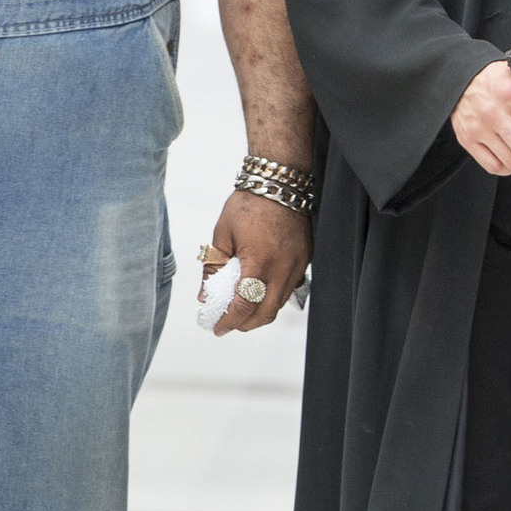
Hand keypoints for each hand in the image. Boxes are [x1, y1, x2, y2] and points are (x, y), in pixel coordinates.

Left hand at [200, 192, 309, 334]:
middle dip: (246, 323)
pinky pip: (289, 288)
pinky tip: (259, 291)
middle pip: (266, 312)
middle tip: (228, 322)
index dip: (230, 321)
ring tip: (242, 309)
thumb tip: (205, 295)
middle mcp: (283, 268)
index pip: (245, 305)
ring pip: (280, 303)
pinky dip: (273, 297)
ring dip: (260, 312)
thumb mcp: (222, 235)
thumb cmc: (249, 204)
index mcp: (259, 261)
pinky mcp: (305, 260)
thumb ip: (214, 267)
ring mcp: (298, 266)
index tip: (218, 328)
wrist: (280, 182)